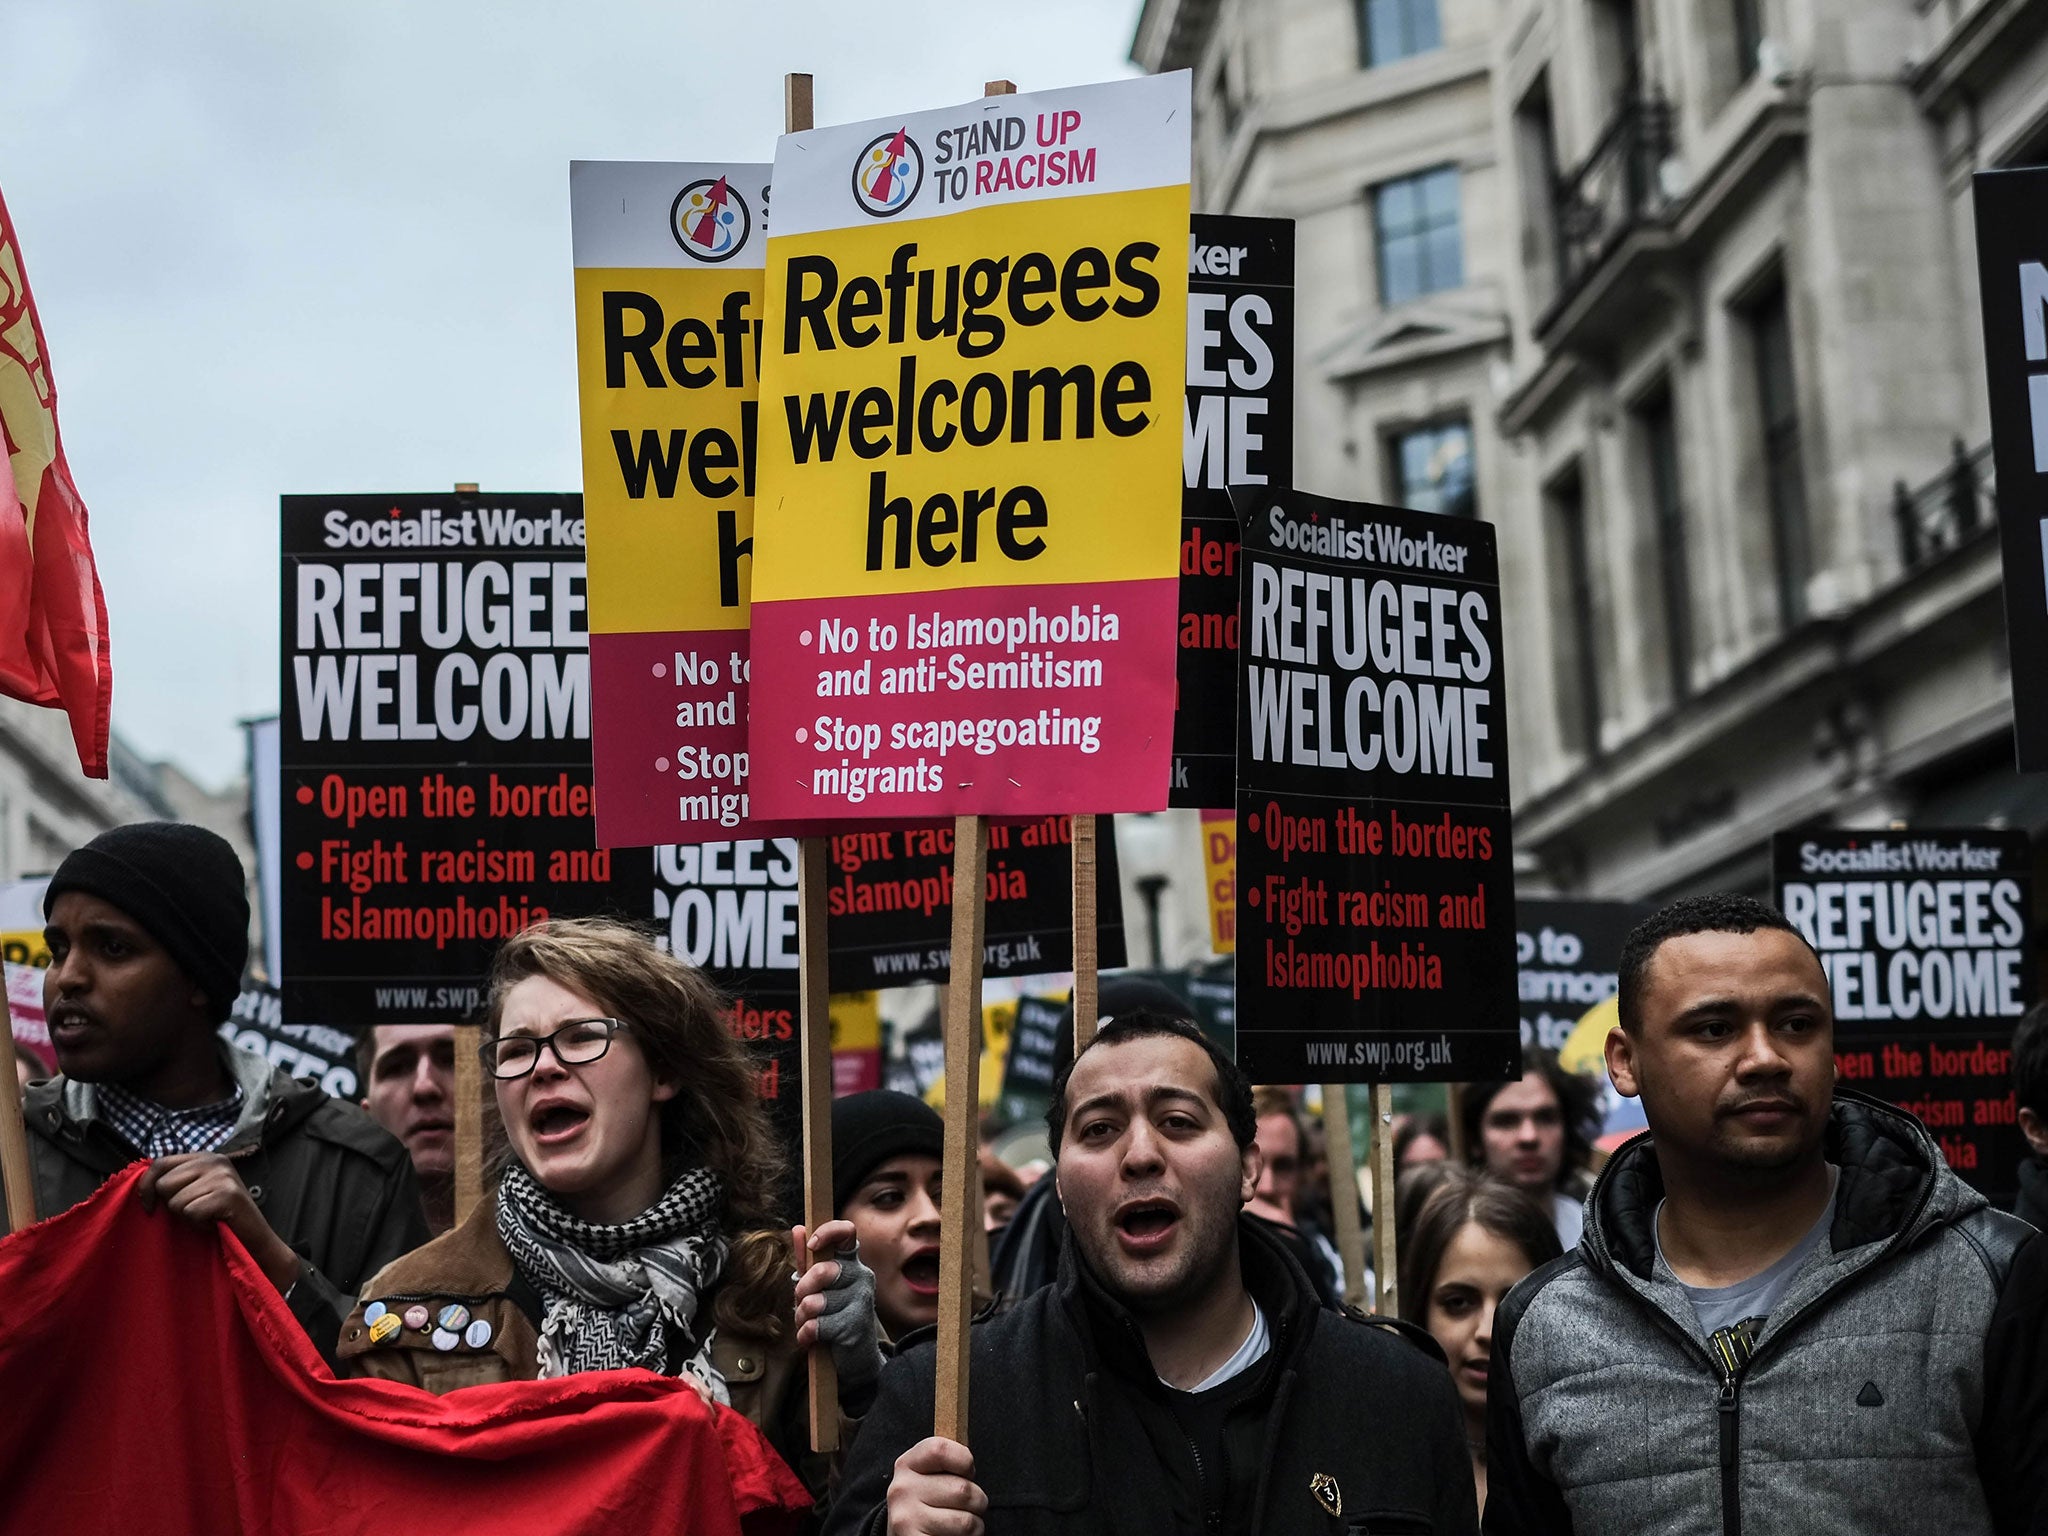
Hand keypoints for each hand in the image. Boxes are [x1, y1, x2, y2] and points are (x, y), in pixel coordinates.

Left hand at [139, 1153, 301, 1294]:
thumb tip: (144, 1184)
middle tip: (195, 1211)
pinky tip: (213, 1223)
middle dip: (172, 1205)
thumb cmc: (219, 1217)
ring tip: (206, 1217)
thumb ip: (177, 1180)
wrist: (253, 1238)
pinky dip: (198, 1224)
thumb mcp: (197, 1190)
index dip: (146, 1186)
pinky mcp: (227, 1194)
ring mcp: (223, 1176)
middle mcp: (215, 1160)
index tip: (149, 1207)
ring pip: (175, 1201)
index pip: (160, 1163)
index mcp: (205, 1157)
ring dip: (187, 1217)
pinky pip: (190, 1212)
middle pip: (164, 1184)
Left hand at [793, 1219, 884, 1389]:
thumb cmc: (834, 1316)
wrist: (856, 1358)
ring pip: (816, 1302)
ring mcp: (861, 1301)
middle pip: (823, 1271)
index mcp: (851, 1263)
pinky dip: (806, 1335)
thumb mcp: (818, 1287)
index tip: (813, 1244)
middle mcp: (861, 1277)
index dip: (828, 1232)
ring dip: (802, 1317)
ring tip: (808, 1323)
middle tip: (801, 1301)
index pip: (847, 1233)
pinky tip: (812, 1338)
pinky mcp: (855, 1326)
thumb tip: (798, 1229)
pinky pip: (817, 1326)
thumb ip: (808, 1260)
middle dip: (802, 1289)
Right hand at [886, 1437, 984, 1535]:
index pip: (940, 1450)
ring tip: (961, 1524)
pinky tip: (954, 1535)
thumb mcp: (929, 1475)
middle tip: (967, 1506)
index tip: (967, 1473)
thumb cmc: (928, 1502)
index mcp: (907, 1465)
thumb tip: (970, 1461)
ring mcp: (907, 1518)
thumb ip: (946, 1461)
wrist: (908, 1534)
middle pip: (963, 1489)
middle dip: (978, 1501)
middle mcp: (902, 1489)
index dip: (964, 1461)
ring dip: (975, 1525)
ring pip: (966, 1521)